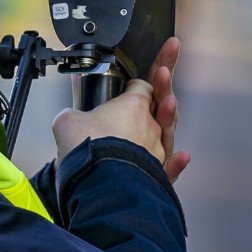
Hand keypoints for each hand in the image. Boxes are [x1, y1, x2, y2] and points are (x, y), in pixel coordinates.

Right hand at [51, 37, 191, 182]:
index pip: (141, 86)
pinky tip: (184, 156)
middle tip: (164, 69)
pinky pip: (170, 167)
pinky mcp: (158, 175)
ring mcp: (157, 151)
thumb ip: (71, 114)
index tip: (128, 84)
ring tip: (169, 103)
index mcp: (132, 106)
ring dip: (169, 116)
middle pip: (160, 101)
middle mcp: (150, 126)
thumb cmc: (87, 149)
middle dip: (163, 84)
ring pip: (167, 130)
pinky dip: (176, 163)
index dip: (135, 83)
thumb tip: (67, 117)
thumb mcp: (68, 122)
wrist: (99, 182)